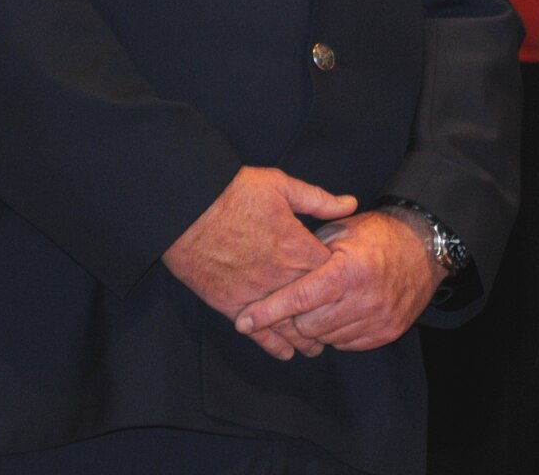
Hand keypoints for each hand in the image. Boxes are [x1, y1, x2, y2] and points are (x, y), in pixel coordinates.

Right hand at [161, 166, 356, 359]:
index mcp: (298, 247)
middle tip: (337, 329)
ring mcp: (256, 293)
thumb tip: (350, 204)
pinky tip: (285, 353)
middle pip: (313, 307)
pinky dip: (272, 345)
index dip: (340, 283)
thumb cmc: (235, 191)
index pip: (331, 274)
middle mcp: (281, 276)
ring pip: (288, 325)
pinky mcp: (231, 304)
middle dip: (326, 318)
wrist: (188, 208)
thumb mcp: (283, 185)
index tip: (345, 288)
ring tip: (315, 349)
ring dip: (303, 338)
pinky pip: (257, 331)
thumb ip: (319, 200)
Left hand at [235, 208, 444, 351]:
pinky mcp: (386, 333)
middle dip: (293, 316)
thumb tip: (272, 273)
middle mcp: (363, 299)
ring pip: (324, 338)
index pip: (298, 299)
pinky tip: (340, 311)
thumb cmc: (377, 235)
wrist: (424, 249)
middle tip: (293, 301)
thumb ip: (309, 251)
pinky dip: (336, 331)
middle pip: (307, 325)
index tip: (243, 321)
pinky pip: (345, 344)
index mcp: (348, 271)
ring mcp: (377, 320)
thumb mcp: (342, 231)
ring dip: (315, 324)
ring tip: (321, 303)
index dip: (267, 311)